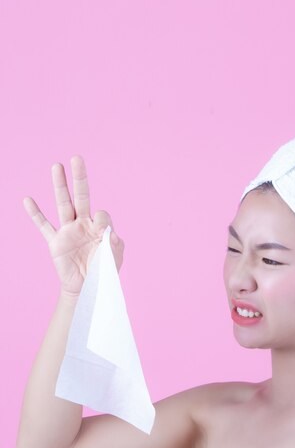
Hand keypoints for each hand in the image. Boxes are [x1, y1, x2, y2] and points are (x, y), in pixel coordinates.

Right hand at [23, 155, 124, 296]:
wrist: (88, 288)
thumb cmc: (104, 270)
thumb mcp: (114, 257)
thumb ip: (113, 243)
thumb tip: (107, 231)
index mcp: (99, 226)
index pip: (102, 214)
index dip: (103, 222)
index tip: (103, 234)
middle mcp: (83, 223)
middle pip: (81, 196)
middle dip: (79, 178)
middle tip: (76, 158)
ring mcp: (68, 231)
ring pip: (63, 204)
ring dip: (59, 186)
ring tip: (56, 166)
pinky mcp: (55, 243)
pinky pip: (44, 226)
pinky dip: (36, 214)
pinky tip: (28, 200)